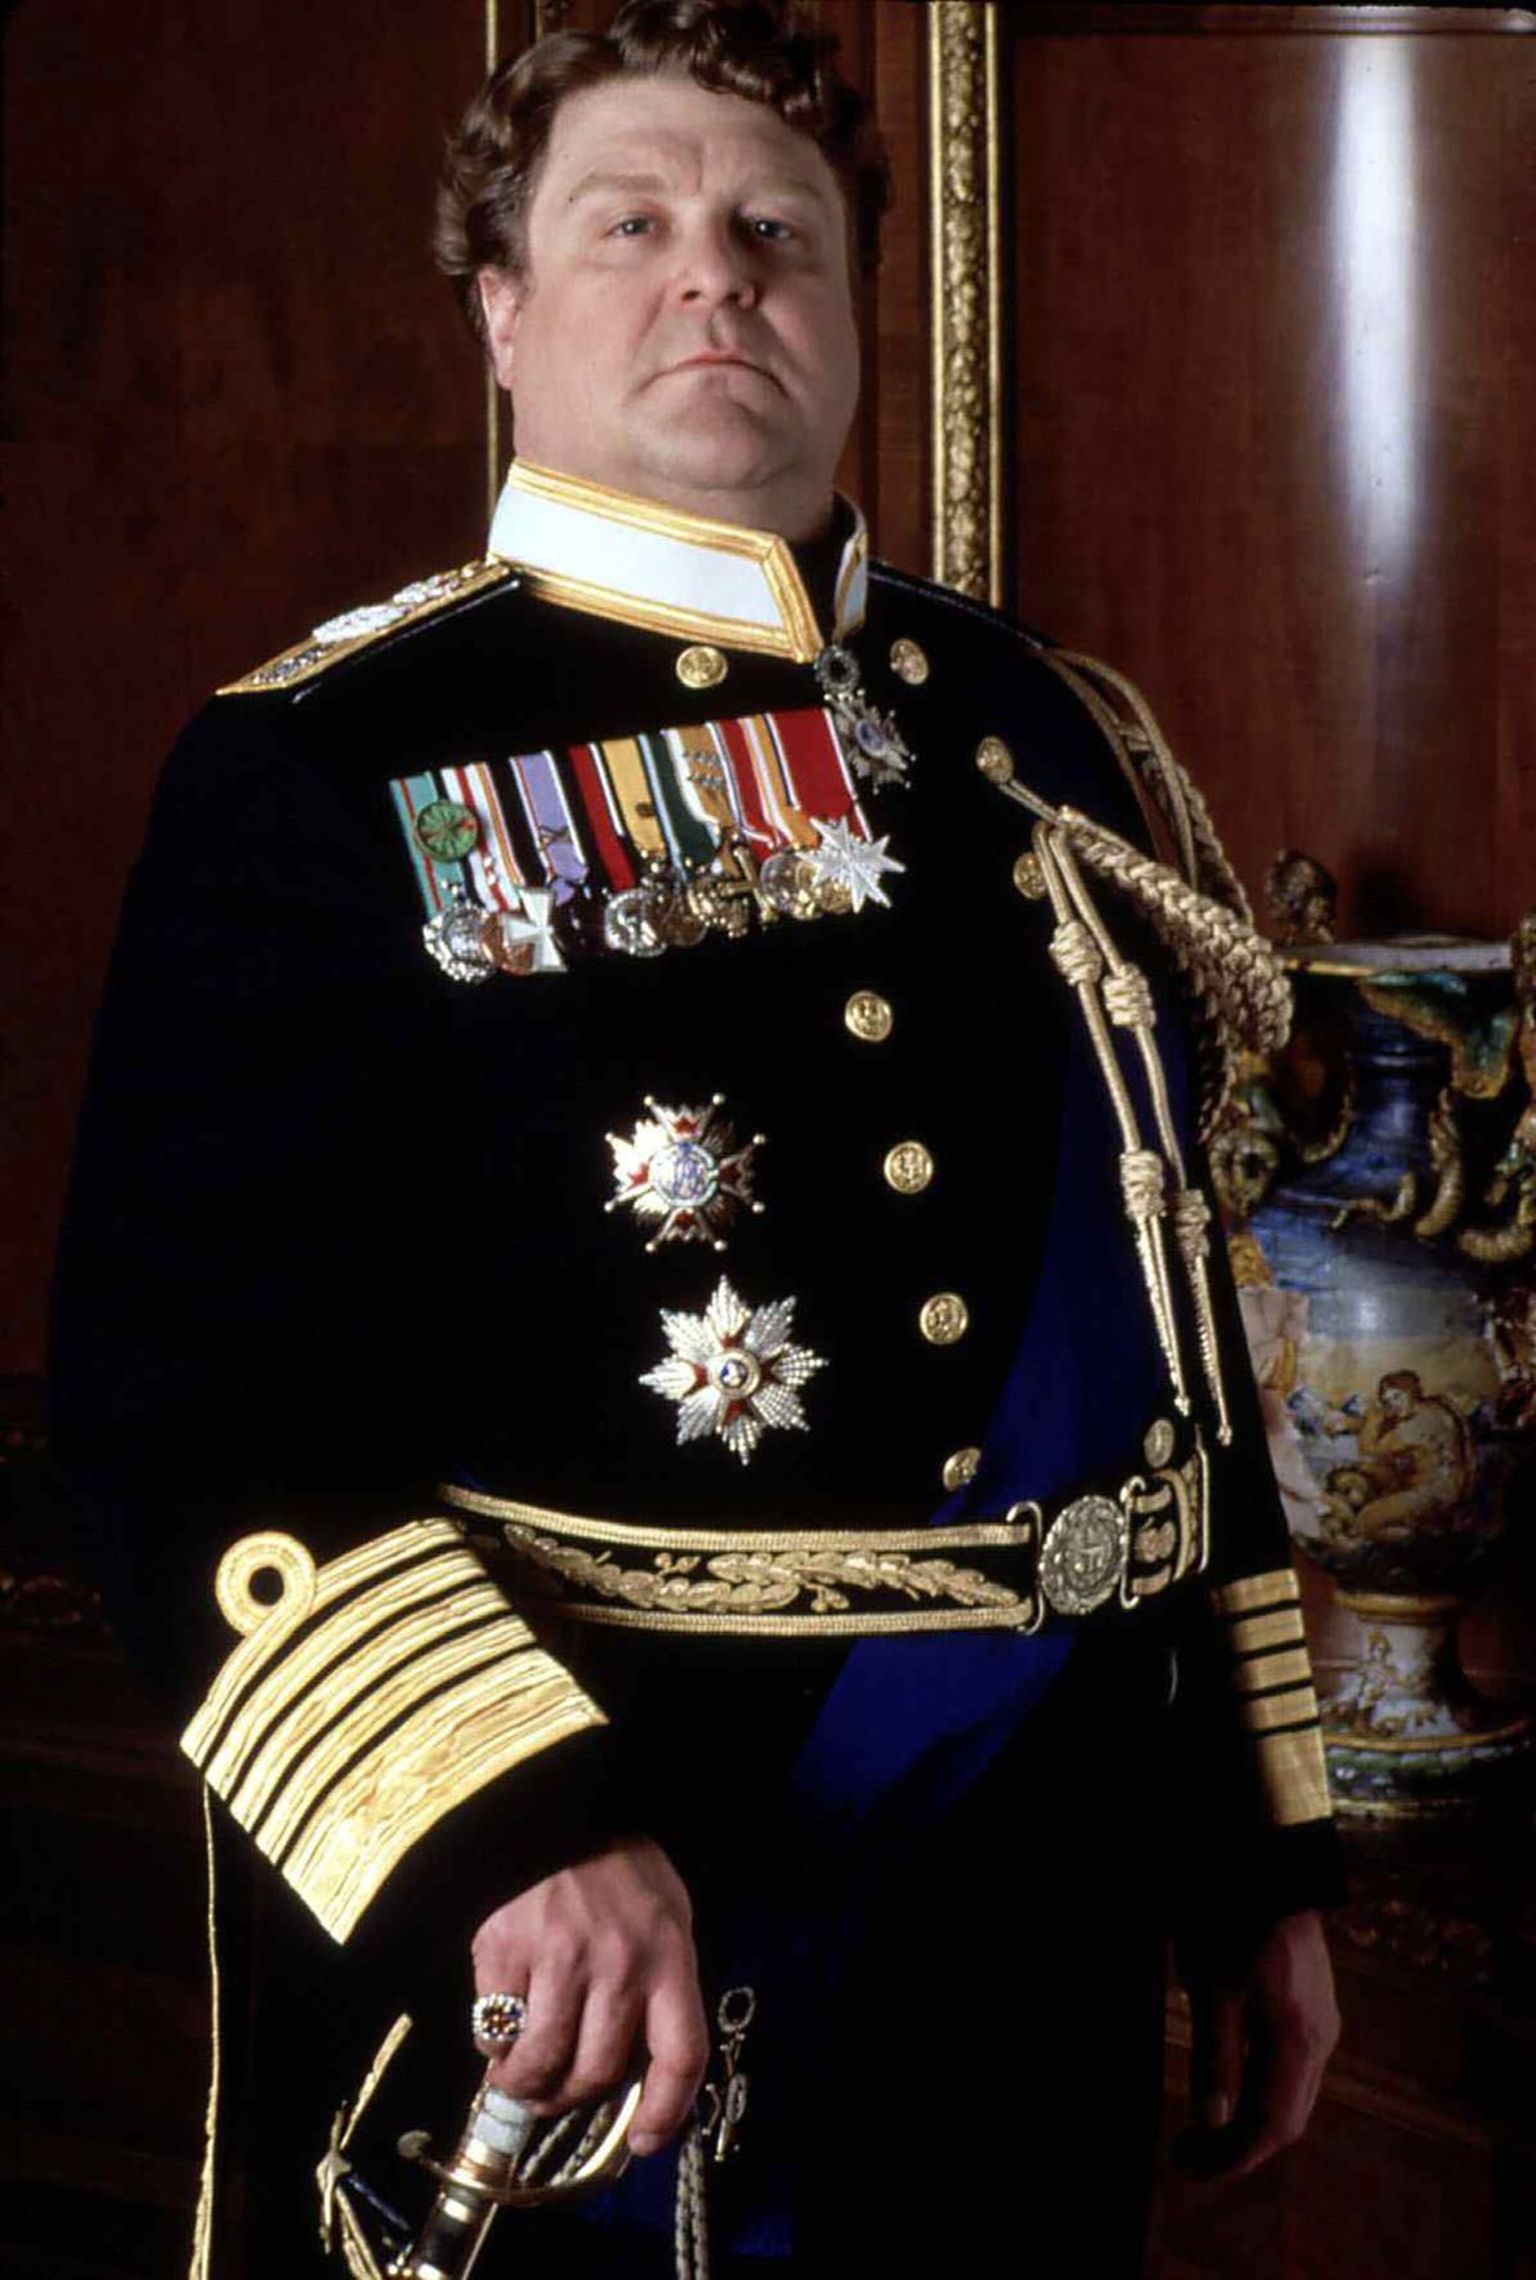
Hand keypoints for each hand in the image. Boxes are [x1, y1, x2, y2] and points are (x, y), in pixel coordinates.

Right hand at [471, 1836, 709, 2157]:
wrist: (558, 1802)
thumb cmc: (618, 1864)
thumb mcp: (664, 1913)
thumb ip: (657, 1981)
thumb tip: (634, 2062)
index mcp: (669, 1955)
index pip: (682, 2054)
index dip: (665, 2111)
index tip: (644, 2140)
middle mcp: (620, 1963)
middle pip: (600, 2071)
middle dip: (574, 2098)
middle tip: (556, 2095)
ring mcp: (561, 1957)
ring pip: (543, 2063)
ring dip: (526, 2086)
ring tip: (519, 2078)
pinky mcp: (507, 1948)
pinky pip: (495, 2027)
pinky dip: (493, 2044)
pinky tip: (498, 2028)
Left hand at [1175, 1909, 1340, 2181]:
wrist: (1270, 1856)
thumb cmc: (1234, 1912)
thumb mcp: (1211, 1982)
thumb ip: (1215, 2053)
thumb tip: (1212, 2120)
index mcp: (1298, 2039)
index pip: (1272, 2125)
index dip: (1231, 2156)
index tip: (1187, 2165)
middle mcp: (1321, 2036)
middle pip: (1287, 2118)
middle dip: (1238, 2146)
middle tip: (1186, 2152)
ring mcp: (1322, 2018)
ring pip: (1292, 2094)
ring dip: (1249, 2120)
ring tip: (1201, 2126)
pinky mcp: (1313, 2002)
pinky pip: (1292, 2067)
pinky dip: (1259, 2089)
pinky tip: (1227, 2081)